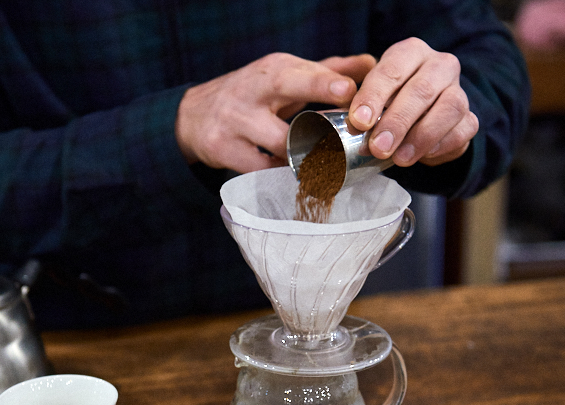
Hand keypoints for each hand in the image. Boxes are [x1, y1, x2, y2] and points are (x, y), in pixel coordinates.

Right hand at [175, 52, 375, 172]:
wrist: (192, 117)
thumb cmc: (251, 97)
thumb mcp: (283, 80)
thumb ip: (327, 72)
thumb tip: (372, 65)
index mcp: (272, 70)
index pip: (304, 71)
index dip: (327, 80)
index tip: (351, 88)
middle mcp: (252, 89)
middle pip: (286, 86)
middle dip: (317, 92)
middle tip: (346, 106)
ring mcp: (235, 120)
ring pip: (279, 141)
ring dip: (306, 156)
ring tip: (329, 166)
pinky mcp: (222, 148)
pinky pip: (260, 169)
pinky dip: (280, 175)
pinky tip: (295, 179)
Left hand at [348, 38, 478, 167]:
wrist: (410, 122)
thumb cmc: (381, 105)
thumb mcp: (362, 100)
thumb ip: (357, 108)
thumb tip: (355, 123)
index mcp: (409, 53)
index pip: (392, 70)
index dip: (374, 97)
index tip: (359, 122)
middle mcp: (439, 65)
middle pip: (422, 90)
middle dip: (397, 121)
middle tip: (378, 147)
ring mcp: (458, 90)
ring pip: (450, 108)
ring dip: (422, 136)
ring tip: (399, 158)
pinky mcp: (469, 118)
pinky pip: (464, 130)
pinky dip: (443, 145)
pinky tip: (424, 156)